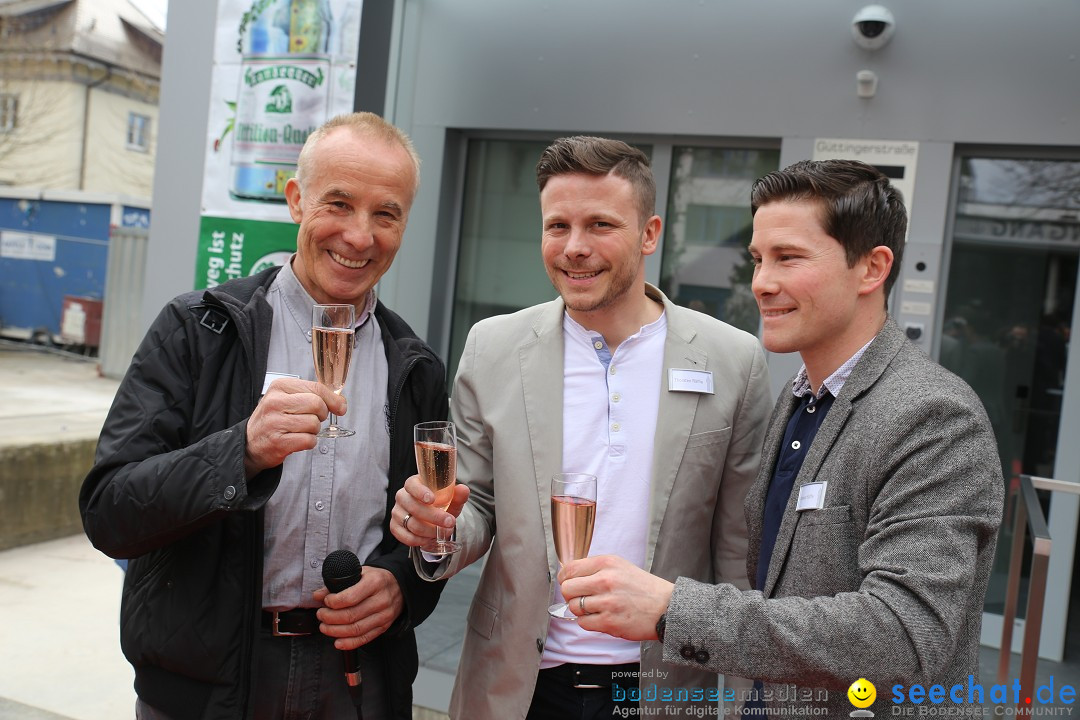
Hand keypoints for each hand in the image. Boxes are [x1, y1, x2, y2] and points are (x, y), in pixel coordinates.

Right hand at [244, 378, 344, 476]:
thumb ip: (314, 395)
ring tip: (300, 430)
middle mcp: (275, 402)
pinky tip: (297, 439)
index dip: (333, 399)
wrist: (251, 442)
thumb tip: (341, 404)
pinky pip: (309, 440)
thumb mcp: (288, 398)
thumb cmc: (274, 418)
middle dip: (321, 415)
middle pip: (317, 405)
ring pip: (314, 424)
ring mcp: (275, 423)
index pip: (316, 388)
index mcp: (280, 387)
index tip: (340, 407)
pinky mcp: (278, 442)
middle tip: (312, 418)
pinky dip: (308, 442)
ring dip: (313, 430)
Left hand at [314, 566, 400, 649]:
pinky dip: (349, 643)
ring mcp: (384, 615)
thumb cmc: (377, 579)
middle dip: (330, 618)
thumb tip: (318, 595)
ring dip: (335, 631)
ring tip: (324, 627)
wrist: (400, 586)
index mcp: (375, 582)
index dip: (333, 602)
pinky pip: (365, 638)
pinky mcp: (384, 627)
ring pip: (356, 629)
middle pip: (351, 615)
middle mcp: (381, 600)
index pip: (350, 597)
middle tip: (321, 615)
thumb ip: (338, 583)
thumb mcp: (360, 573)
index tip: (325, 601)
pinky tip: (337, 642)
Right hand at [390, 475, 469, 546]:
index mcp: (414, 484)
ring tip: (444, 531)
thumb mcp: (451, 499)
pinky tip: (430, 539)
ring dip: (430, 531)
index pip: (411, 485)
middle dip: (434, 517)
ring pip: (411, 524)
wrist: (433, 519)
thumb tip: (463, 489)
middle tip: (450, 522)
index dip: (420, 492)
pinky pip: (405, 536)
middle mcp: (402, 496)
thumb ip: (458, 495)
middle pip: (413, 507)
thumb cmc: (441, 504)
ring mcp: (397, 512)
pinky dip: (420, 540)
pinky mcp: (395, 527)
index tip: (432, 499)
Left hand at [558, 555, 673, 640]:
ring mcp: (607, 602)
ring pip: (574, 607)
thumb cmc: (643, 588)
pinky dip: (588, 622)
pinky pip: (583, 623)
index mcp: (607, 563)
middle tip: (581, 597)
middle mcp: (605, 580)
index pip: (570, 569)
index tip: (569, 582)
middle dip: (571, 595)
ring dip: (581, 610)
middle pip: (567, 589)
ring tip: (595, 608)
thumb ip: (596, 568)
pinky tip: (600, 617)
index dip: (565, 578)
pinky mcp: (609, 622)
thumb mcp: (620, 566)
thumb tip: (570, 576)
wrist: (666, 607)